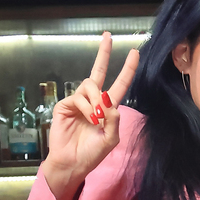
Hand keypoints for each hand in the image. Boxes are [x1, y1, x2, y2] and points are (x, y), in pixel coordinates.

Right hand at [43, 31, 138, 199]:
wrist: (72, 163)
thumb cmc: (91, 154)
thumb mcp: (110, 140)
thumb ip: (114, 121)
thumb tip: (109, 101)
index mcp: (107, 109)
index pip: (119, 85)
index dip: (127, 69)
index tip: (134, 53)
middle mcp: (93, 102)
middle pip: (99, 72)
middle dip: (104, 53)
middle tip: (107, 36)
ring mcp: (78, 102)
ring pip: (90, 86)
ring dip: (96, 100)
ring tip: (95, 118)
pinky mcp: (65, 105)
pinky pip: (79, 98)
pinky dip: (86, 108)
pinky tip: (87, 119)